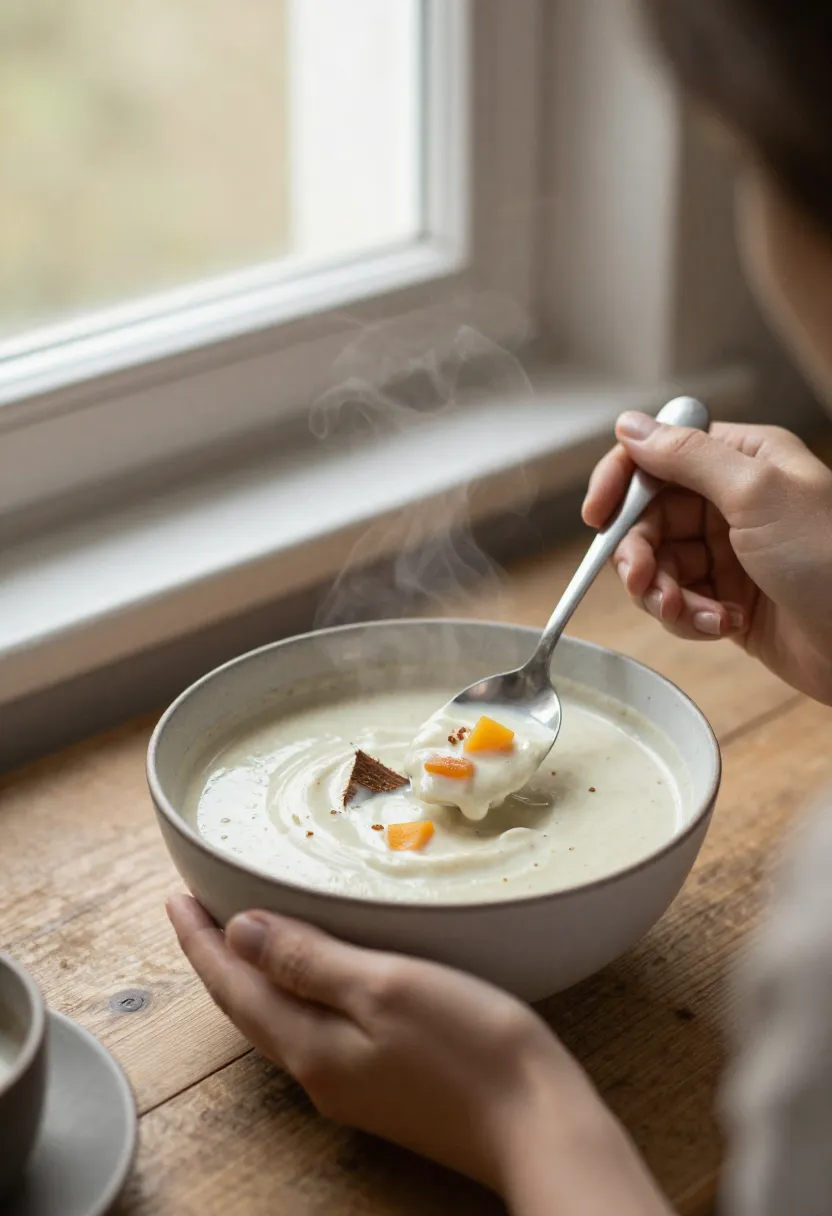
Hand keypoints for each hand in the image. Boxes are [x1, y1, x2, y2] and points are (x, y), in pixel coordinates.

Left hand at [167, 896, 671, 1214]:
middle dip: (217, 960)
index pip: (234, 987)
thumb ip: (309, 962)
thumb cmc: (469, 1047)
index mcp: (311, 1047)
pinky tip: (309, 978)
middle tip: (197, 912)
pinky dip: (293, 995)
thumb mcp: (384, 987)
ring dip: (252, 978)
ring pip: (280, 1021)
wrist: (539, 1126)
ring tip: (240, 938)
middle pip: (248, 1009)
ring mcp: (352, 1086)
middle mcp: (319, 1074)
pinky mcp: (385, 1086)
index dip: (201, 941)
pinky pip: (314, 1031)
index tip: (175, 898)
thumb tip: (240, 933)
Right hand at [583, 413, 831, 703]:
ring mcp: (729, 552)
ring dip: (664, 593)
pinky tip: (720, 627)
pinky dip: (689, 617)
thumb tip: (630, 426)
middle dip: (641, 554)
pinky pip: (680, 602)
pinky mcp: (727, 599)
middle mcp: (732, 501)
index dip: (621, 483)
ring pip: (659, 565)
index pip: (659, 456)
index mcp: (743, 459)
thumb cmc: (831, 561)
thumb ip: (687, 456)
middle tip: (644, 582)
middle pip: (649, 518)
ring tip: (692, 614)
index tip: (597, 517)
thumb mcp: (757, 494)